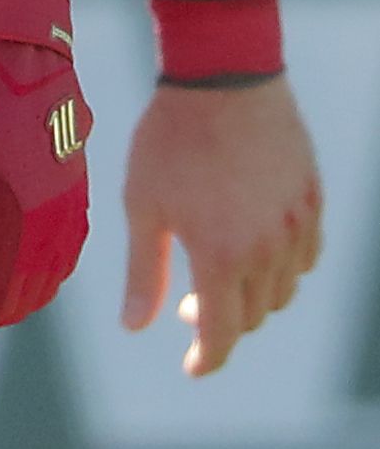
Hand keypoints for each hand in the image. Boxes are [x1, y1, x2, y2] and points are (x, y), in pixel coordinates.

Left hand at [122, 75, 323, 376]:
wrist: (221, 81)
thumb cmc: (169, 142)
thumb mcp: (143, 206)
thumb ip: (143, 272)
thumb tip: (135, 327)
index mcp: (223, 255)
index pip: (223, 332)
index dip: (208, 358)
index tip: (194, 367)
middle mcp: (269, 249)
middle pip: (254, 314)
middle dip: (222, 322)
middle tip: (188, 308)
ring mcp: (298, 225)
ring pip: (284, 289)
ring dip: (253, 298)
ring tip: (219, 280)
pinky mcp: (313, 201)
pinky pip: (307, 256)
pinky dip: (283, 269)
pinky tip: (256, 253)